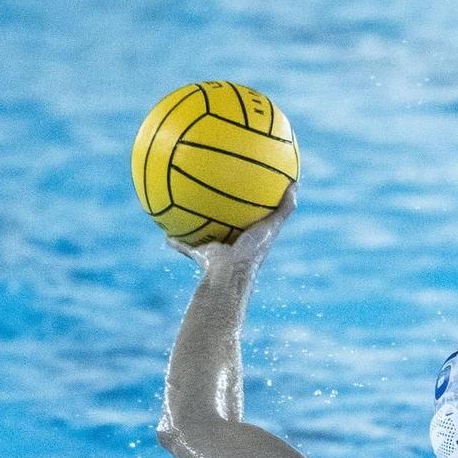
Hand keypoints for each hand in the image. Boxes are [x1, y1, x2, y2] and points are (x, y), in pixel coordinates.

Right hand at [170, 184, 295, 273]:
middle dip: (217, 211)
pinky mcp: (197, 253)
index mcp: (247, 237)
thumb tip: (295, 184)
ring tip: (182, 204)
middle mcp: (230, 243)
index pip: (248, 217)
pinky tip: (162, 223)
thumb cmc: (252, 251)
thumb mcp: (271, 227)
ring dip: (193, 223)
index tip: (244, 187)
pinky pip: (180, 242)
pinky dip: (173, 237)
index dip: (247, 204)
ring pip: (200, 232)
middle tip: (211, 192)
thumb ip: (283, 209)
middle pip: (223, 223)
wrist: (228, 274)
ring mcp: (212, 249)